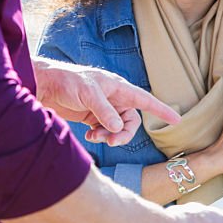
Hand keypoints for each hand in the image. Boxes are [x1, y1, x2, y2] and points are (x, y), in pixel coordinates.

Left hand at [33, 58, 179, 146]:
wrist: (45, 86)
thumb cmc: (68, 81)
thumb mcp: (88, 94)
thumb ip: (104, 111)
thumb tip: (118, 128)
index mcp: (119, 88)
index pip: (146, 100)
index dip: (162, 110)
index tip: (177, 120)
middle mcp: (114, 99)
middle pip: (131, 121)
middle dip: (125, 134)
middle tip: (111, 141)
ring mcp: (104, 109)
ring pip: (118, 129)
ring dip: (111, 136)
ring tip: (96, 138)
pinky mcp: (92, 117)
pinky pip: (105, 131)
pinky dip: (101, 136)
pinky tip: (90, 136)